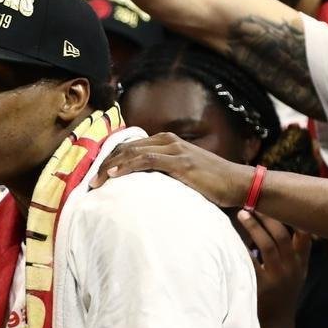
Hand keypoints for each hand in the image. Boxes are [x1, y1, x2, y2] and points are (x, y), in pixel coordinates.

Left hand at [90, 132, 256, 207]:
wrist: (237, 183)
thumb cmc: (210, 184)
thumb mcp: (180, 175)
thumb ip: (161, 173)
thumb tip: (140, 186)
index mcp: (166, 142)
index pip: (129, 147)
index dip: (109, 159)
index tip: (96, 175)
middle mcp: (167, 141)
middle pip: (126, 148)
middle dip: (104, 164)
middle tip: (90, 181)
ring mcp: (173, 149)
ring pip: (132, 153)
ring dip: (110, 168)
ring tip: (95, 182)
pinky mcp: (179, 161)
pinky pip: (146, 161)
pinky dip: (127, 167)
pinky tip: (113, 176)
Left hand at [240, 211, 309, 324]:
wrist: (276, 325)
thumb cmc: (282, 295)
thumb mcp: (297, 275)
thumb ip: (297, 253)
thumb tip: (291, 225)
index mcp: (301, 264)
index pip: (305, 236)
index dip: (295, 217)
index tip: (283, 201)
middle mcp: (292, 269)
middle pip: (284, 236)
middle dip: (269, 217)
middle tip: (254, 203)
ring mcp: (277, 277)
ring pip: (269, 245)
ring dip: (255, 227)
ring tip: (241, 213)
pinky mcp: (260, 285)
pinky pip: (250, 261)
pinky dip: (242, 246)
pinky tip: (231, 235)